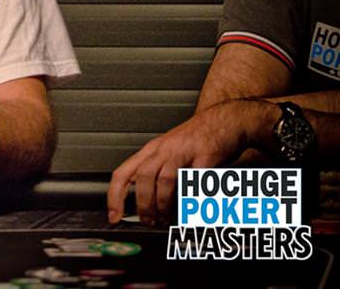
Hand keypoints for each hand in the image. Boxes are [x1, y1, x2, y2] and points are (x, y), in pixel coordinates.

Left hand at [107, 100, 266, 225]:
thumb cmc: (196, 139)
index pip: (122, 173)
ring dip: (164, 203)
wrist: (225, 119)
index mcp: (151, 151)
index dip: (114, 196)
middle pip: (143, 176)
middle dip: (143, 204)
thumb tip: (144, 204)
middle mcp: (163, 150)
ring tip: (166, 218)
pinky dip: (193, 197)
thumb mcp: (167, 152)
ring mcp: (184, 151)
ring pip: (165, 179)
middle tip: (149, 221)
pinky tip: (192, 209)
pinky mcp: (206, 156)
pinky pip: (196, 180)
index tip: (114, 216)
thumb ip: (155, 174)